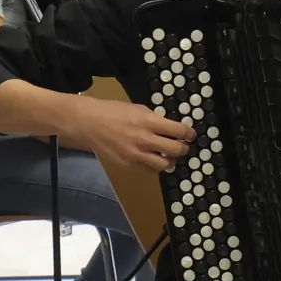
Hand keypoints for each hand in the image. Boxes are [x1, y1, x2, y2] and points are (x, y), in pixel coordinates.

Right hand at [73, 97, 195, 172]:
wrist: (89, 124)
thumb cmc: (113, 112)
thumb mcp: (138, 109)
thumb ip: (155, 119)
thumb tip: (170, 128)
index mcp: (149, 122)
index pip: (179, 131)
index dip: (189, 134)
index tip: (191, 135)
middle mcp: (145, 140)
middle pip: (176, 150)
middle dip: (183, 148)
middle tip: (182, 146)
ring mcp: (136, 155)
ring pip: (165, 165)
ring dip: (171, 160)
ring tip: (169, 156)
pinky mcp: (128, 165)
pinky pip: (149, 170)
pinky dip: (155, 166)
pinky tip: (154, 160)